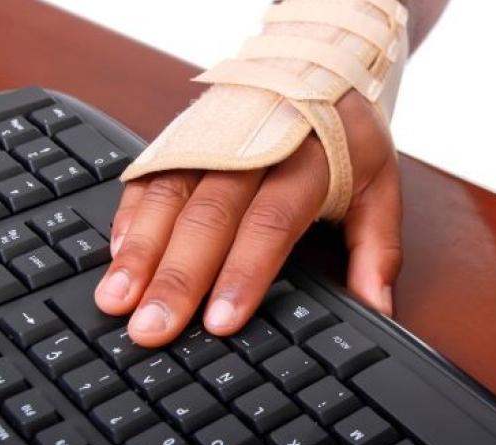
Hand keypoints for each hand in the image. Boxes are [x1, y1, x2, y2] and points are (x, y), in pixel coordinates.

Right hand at [94, 90, 401, 345]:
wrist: (319, 66)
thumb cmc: (348, 137)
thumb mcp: (380, 186)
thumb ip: (377, 250)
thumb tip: (377, 309)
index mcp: (307, 159)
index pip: (270, 221)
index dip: (244, 271)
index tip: (220, 320)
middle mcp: (253, 146)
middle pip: (209, 215)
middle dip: (178, 276)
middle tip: (153, 327)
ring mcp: (212, 137)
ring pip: (171, 195)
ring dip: (141, 251)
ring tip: (117, 300)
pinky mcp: (184, 135)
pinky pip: (150, 175)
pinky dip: (130, 215)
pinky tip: (115, 255)